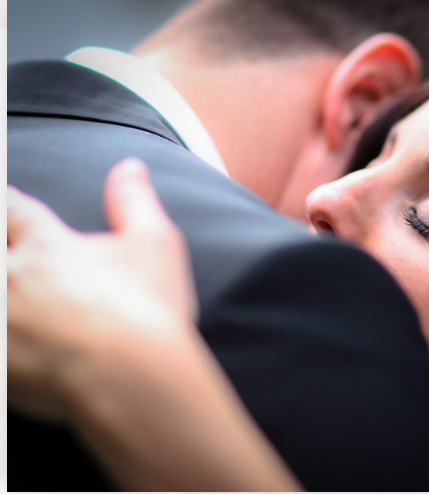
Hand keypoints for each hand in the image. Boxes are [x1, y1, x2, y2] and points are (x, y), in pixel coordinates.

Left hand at [8, 158, 197, 420]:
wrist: (133, 378)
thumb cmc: (148, 311)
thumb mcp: (156, 244)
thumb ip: (135, 201)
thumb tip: (129, 166)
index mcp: (47, 247)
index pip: (10, 208)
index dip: (6, 203)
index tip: (5, 203)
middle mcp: (10, 279)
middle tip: (8, 254)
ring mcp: (0, 323)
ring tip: (7, 295)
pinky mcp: (0, 365)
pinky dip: (1, 342)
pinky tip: (7, 344)